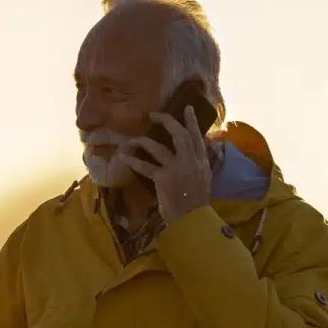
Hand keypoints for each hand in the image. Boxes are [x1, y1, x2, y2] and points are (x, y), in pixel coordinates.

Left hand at [119, 105, 213, 223]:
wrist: (192, 220)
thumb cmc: (196, 202)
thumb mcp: (204, 179)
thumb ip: (198, 164)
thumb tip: (193, 152)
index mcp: (201, 161)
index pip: (197, 136)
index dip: (191, 121)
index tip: (186, 108)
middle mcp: (190, 161)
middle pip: (178, 134)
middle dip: (165, 121)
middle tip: (153, 115)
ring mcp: (177, 169)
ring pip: (158, 148)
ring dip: (143, 141)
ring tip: (133, 140)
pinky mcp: (163, 179)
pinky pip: (145, 166)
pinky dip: (133, 161)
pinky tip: (124, 157)